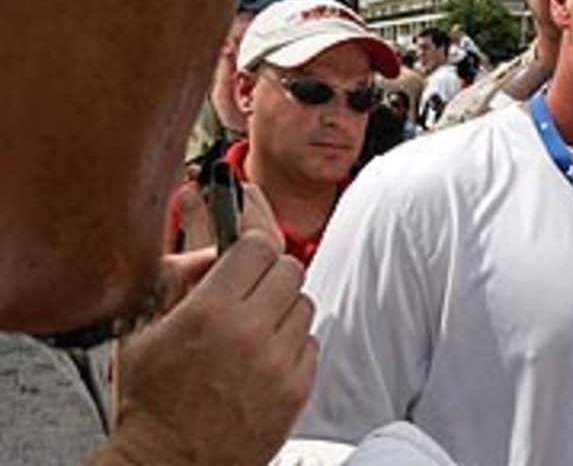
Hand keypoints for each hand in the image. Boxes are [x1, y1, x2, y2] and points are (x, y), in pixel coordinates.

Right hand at [95, 185, 316, 465]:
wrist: (171, 464)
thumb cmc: (152, 403)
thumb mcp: (143, 333)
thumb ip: (178, 282)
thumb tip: (208, 252)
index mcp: (209, 312)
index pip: (257, 246)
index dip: (249, 247)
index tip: (243, 256)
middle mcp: (249, 333)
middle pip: (289, 268)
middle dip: (269, 275)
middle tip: (251, 292)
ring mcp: (278, 362)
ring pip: (305, 304)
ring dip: (284, 310)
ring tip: (256, 331)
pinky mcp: (298, 388)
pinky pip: (311, 343)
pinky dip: (293, 346)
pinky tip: (265, 360)